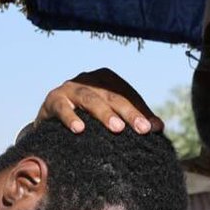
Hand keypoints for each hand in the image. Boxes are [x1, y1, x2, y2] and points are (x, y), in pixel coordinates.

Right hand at [35, 68, 163, 133]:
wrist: (50, 123)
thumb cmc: (85, 119)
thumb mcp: (108, 117)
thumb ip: (132, 120)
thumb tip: (159, 127)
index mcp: (106, 80)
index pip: (127, 94)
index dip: (141, 110)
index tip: (154, 128)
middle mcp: (89, 79)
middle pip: (112, 96)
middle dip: (129, 112)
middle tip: (143, 129)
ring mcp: (70, 88)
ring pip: (90, 99)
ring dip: (104, 113)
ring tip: (117, 128)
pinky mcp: (52, 100)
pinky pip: (62, 108)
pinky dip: (71, 117)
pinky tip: (80, 130)